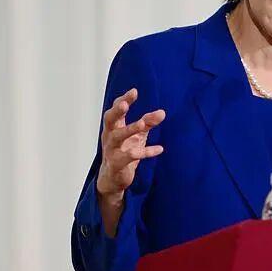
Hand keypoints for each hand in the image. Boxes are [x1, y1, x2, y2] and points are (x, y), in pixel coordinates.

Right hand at [96, 88, 165, 203]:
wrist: (112, 179)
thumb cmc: (123, 152)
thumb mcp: (137, 136)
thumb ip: (148, 123)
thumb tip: (162, 112)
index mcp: (113, 128)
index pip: (115, 110)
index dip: (123, 100)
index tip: (134, 91)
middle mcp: (109, 137)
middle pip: (109, 120)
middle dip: (117, 111)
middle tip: (125, 104)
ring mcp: (111, 150)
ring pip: (117, 137)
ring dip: (129, 129)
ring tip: (142, 124)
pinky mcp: (117, 164)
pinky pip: (130, 157)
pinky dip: (145, 152)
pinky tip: (159, 149)